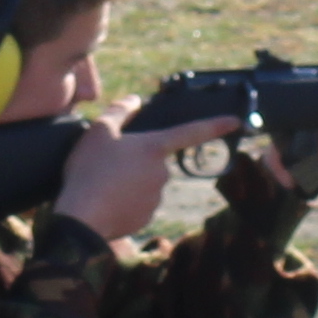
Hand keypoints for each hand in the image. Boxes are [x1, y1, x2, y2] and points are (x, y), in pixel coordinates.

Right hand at [57, 110, 243, 245]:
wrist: (83, 216)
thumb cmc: (90, 170)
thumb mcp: (99, 131)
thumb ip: (119, 111)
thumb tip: (134, 100)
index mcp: (155, 147)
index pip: (191, 132)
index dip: (215, 125)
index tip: (235, 122)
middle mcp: (162, 172)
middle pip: (154, 161)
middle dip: (136, 162)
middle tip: (108, 166)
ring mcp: (156, 197)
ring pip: (146, 184)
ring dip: (129, 183)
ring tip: (103, 185)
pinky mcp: (147, 217)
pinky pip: (138, 205)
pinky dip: (125, 203)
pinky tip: (107, 202)